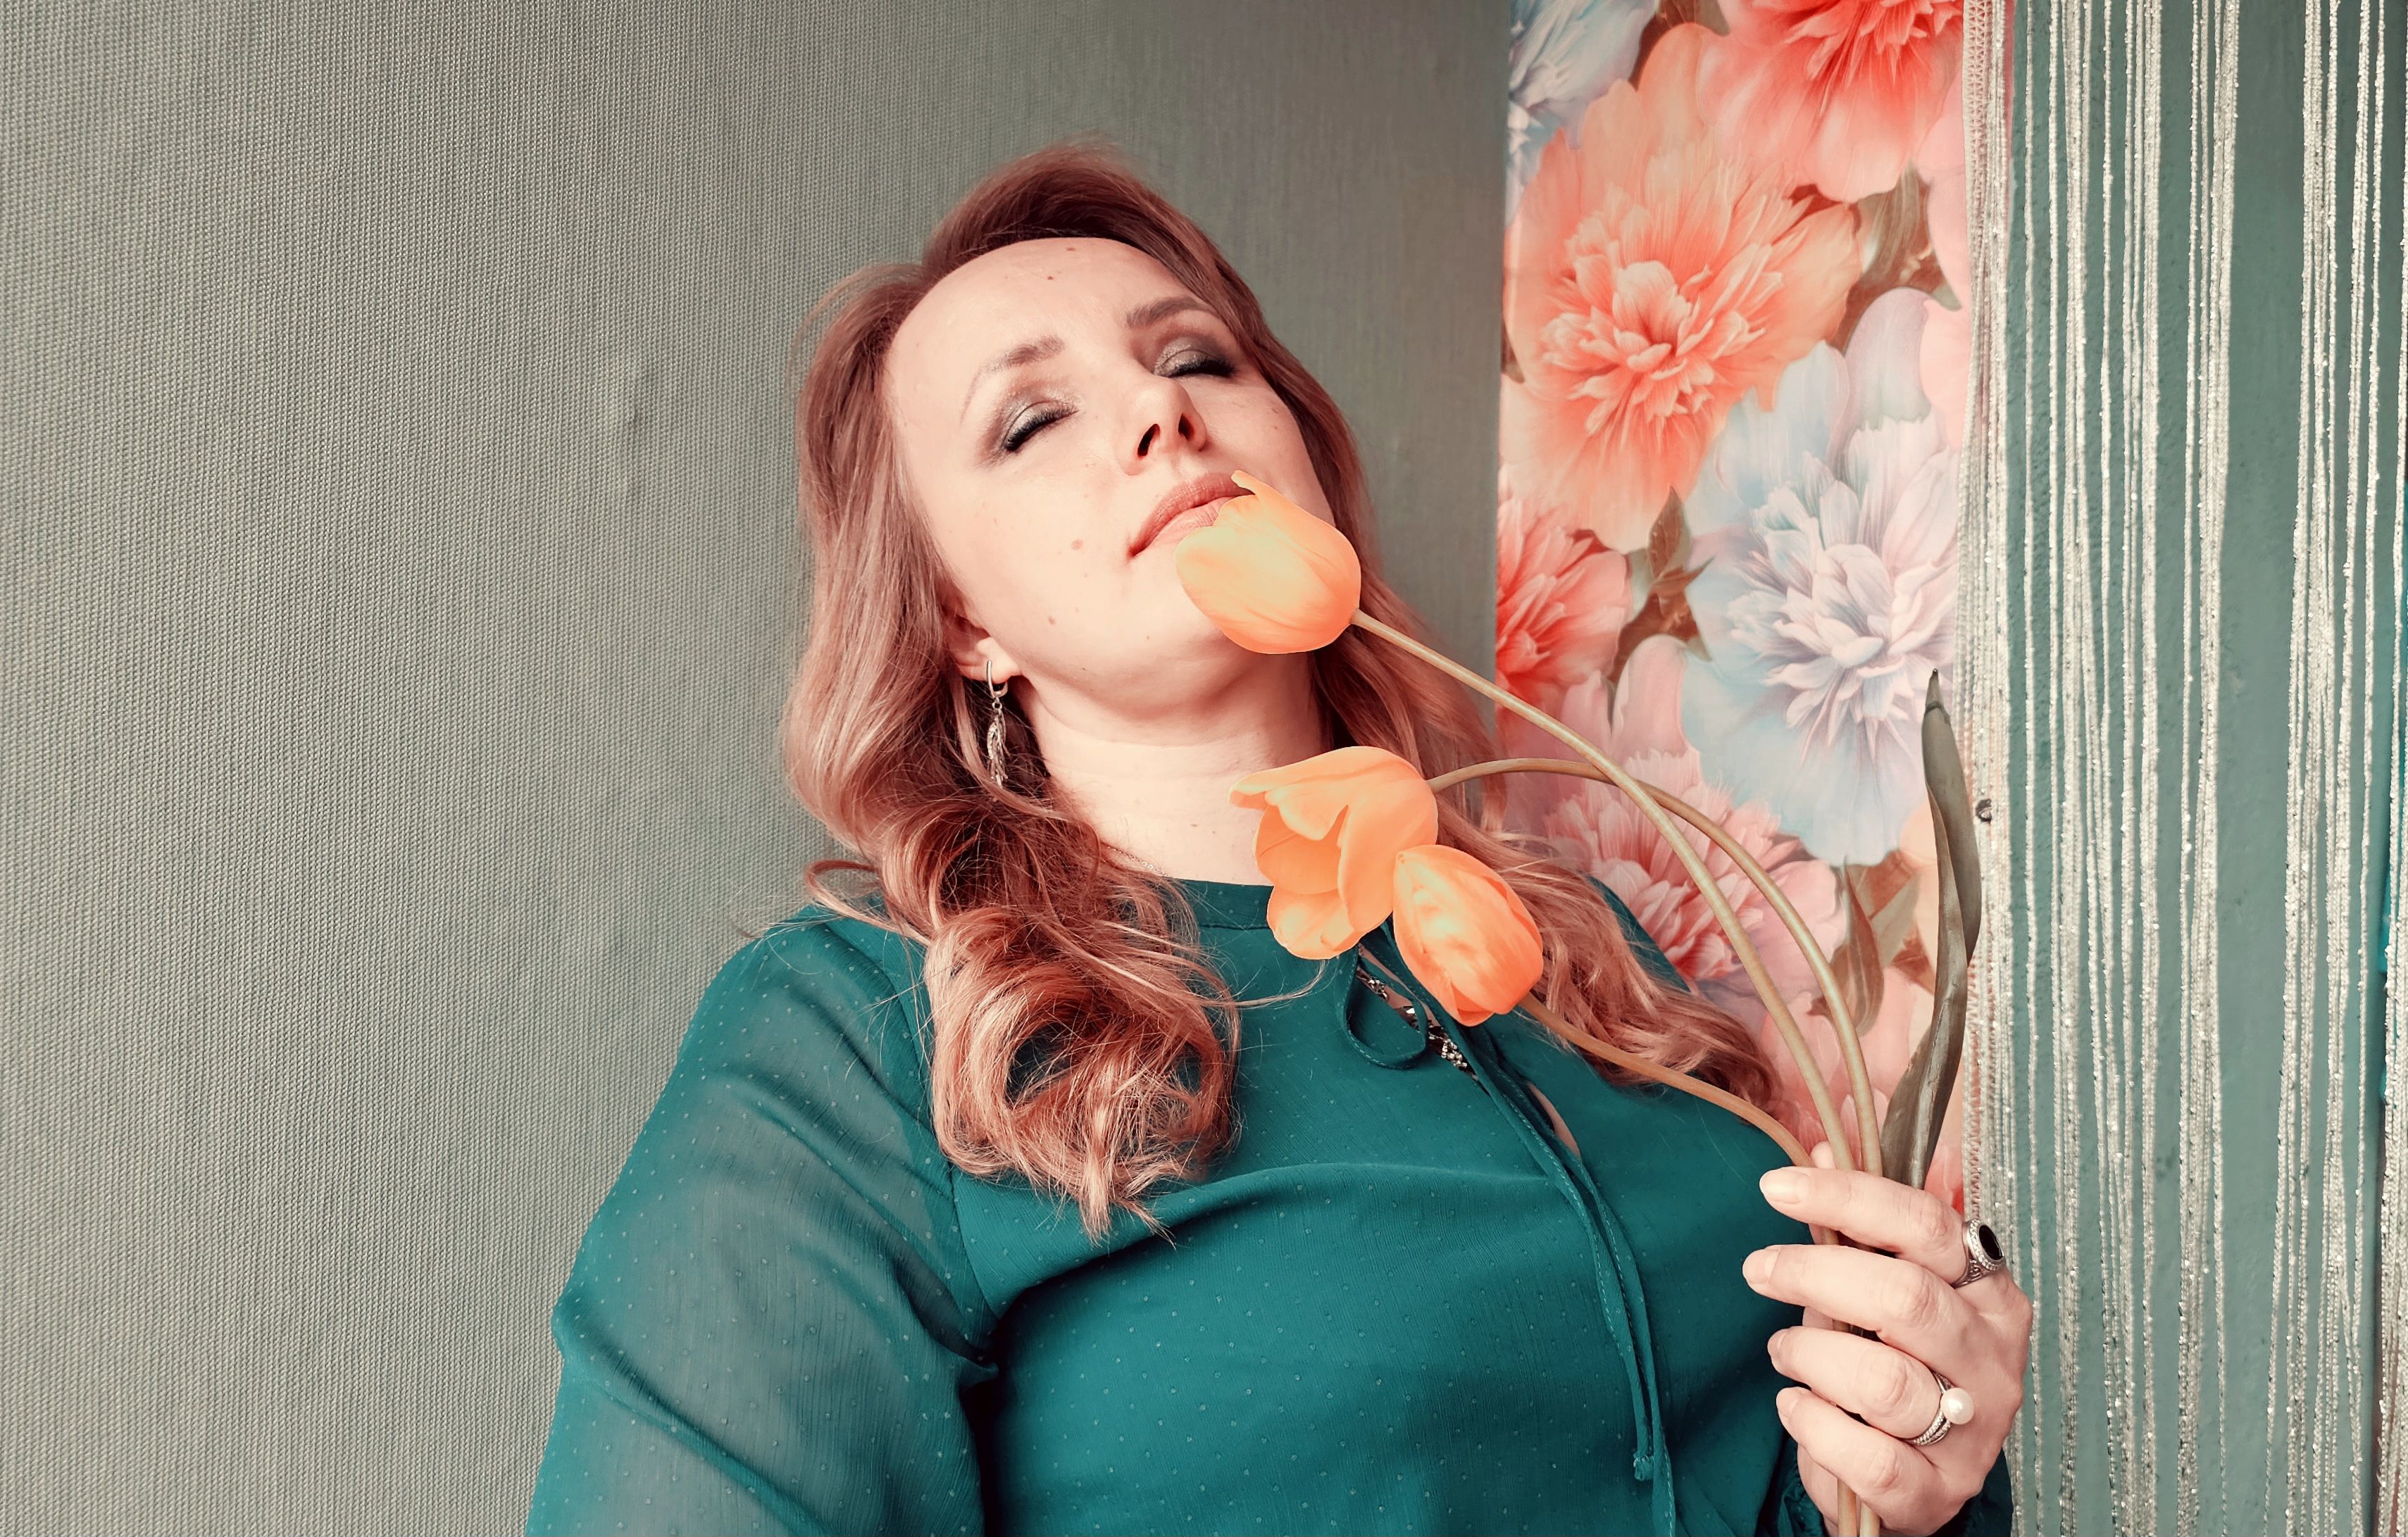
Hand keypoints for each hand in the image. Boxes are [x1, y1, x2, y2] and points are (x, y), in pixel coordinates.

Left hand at [1742, 1142, 2032, 1536]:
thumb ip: (1859, 1227)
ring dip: (1811, 1356)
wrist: (1912, 1475)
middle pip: (1905, 1297)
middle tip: (1759, 1268)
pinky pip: (1872, 1459)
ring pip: (1886, 1381)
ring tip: (1783, 1350)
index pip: (1926, 1224)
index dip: (1848, 1197)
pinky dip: (1816, 1427)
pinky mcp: (1941, 1491)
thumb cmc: (1896, 1361)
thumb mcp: (1882, 1287)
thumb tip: (1822, 1149)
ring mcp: (1975, 1428)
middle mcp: (1993, 1357)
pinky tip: (1796, 1407)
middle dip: (1815, 1274)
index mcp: (1988, 1290)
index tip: (1776, 1187)